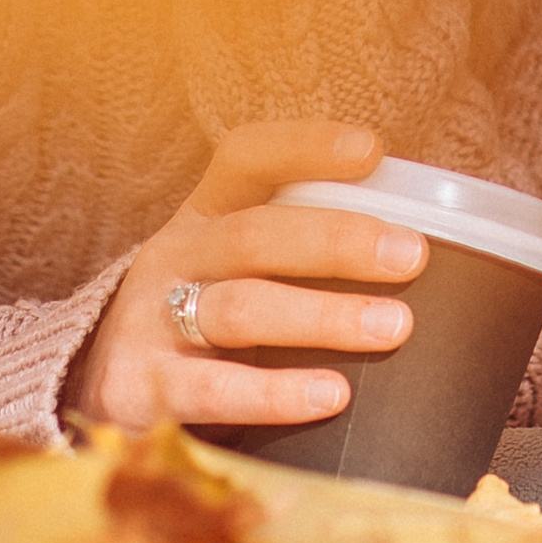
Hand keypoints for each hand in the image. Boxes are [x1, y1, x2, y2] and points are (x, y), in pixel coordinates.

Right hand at [70, 119, 426, 432]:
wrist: (98, 395)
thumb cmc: (203, 327)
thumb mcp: (238, 274)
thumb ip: (305, 256)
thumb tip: (443, 256)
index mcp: (205, 217)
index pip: (246, 157)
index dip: (306, 146)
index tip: (372, 150)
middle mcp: (174, 257)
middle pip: (256, 235)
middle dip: (338, 242)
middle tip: (411, 256)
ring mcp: (149, 321)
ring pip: (240, 308)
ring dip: (322, 317)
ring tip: (393, 327)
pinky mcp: (136, 389)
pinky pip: (210, 389)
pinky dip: (274, 393)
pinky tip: (330, 396)